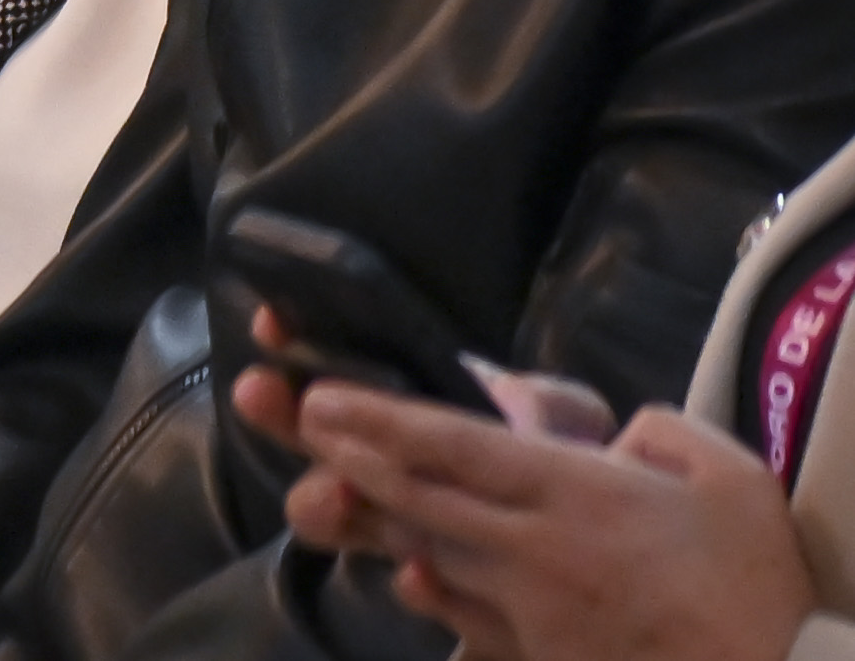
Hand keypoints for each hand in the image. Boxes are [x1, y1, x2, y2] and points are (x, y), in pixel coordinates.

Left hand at [270, 372, 813, 660]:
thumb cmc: (757, 583)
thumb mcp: (729, 479)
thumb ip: (659, 436)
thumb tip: (613, 432)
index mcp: (578, 495)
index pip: (456, 449)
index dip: (379, 420)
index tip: (317, 396)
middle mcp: (534, 551)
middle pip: (413, 494)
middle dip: (336, 452)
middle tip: (273, 409)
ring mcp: (528, 612)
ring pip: (425, 555)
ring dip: (370, 522)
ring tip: (316, 491)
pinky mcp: (533, 658)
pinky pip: (463, 621)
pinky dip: (428, 593)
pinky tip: (404, 573)